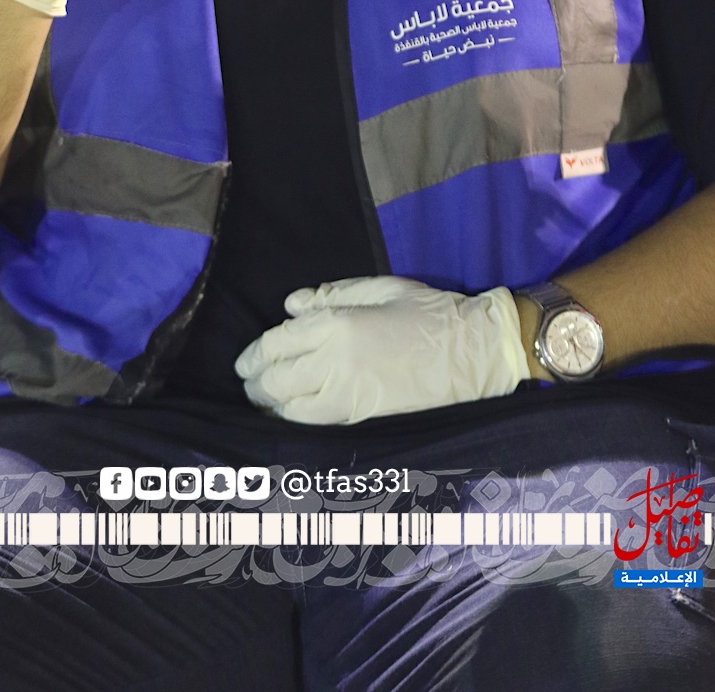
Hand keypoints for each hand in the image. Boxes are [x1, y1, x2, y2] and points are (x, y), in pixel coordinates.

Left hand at [234, 275, 529, 424]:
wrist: (471, 354)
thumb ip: (332, 295)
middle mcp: (333, 363)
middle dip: (256, 383)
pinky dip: (295, 421)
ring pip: (291, 408)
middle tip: (248, 383)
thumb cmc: (428, 312)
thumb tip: (291, 306)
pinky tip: (291, 417)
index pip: (277, 344)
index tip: (244, 363)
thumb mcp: (379, 290)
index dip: (254, 355)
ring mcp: (347, 396)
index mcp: (336, 325)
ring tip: (264, 402)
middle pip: (276, 379)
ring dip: (271, 406)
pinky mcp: (362, 419)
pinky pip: (315, 424)